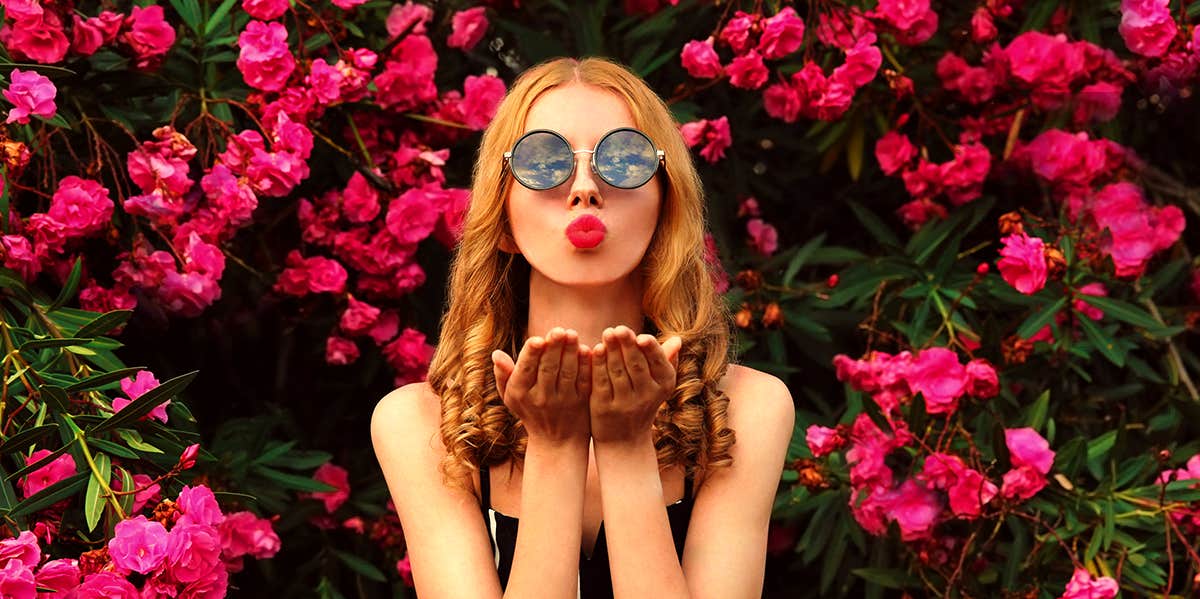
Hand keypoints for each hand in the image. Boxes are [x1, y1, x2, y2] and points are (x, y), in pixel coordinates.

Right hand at [492, 328, 591, 445]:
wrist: (556, 442)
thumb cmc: (529, 411)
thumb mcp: (510, 396)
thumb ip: (502, 374)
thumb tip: (495, 353)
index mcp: (520, 392)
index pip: (526, 369)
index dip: (532, 354)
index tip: (538, 338)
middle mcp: (540, 398)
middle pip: (548, 368)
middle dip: (553, 348)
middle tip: (559, 330)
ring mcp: (562, 401)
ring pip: (567, 373)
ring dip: (570, 353)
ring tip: (572, 334)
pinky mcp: (581, 403)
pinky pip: (583, 381)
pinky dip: (585, 366)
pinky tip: (587, 350)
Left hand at [588, 326, 681, 445]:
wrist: (625, 440)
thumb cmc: (643, 402)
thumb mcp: (658, 384)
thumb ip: (665, 359)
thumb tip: (678, 339)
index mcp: (664, 386)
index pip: (659, 364)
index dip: (650, 350)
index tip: (642, 336)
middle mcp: (647, 396)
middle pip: (636, 366)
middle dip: (628, 346)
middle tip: (619, 328)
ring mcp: (625, 404)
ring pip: (618, 372)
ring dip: (612, 350)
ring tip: (607, 332)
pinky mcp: (605, 408)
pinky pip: (601, 382)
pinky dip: (598, 364)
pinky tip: (596, 349)